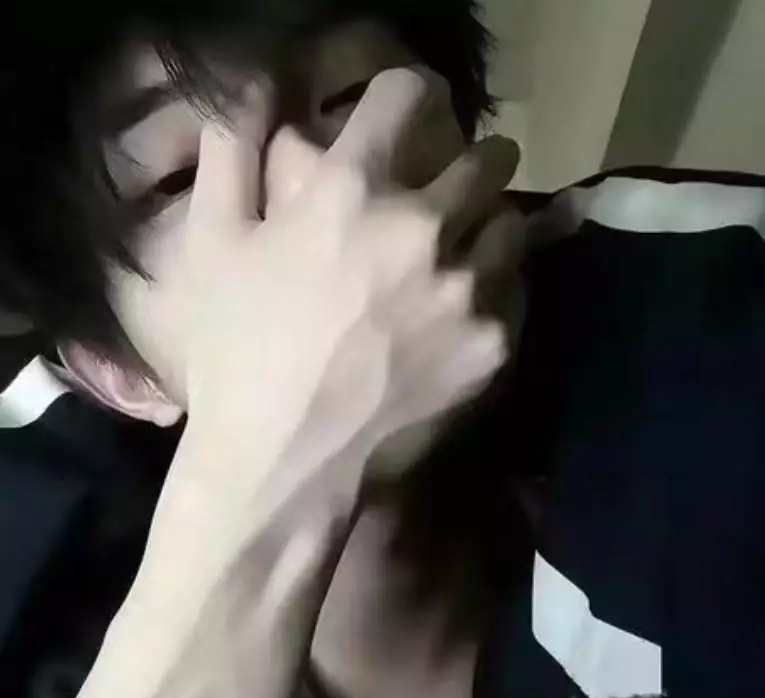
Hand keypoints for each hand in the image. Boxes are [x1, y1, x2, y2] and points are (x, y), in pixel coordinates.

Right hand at [182, 67, 519, 497]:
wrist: (283, 459)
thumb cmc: (237, 354)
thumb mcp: (210, 247)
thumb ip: (230, 156)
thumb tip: (252, 95)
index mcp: (351, 192)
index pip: (405, 96)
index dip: (404, 96)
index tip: (405, 112)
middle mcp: (422, 228)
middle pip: (483, 158)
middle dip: (471, 161)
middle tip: (456, 183)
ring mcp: (466, 290)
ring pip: (510, 223)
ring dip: (490, 225)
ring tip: (468, 249)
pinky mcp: (492, 345)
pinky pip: (517, 291)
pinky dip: (499, 287)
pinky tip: (471, 306)